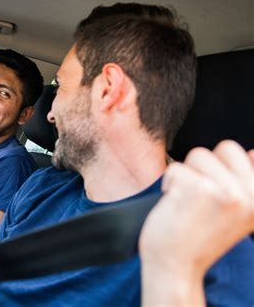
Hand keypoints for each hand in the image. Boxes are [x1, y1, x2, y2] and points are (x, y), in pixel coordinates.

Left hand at [140, 140, 253, 277]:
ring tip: (187, 202)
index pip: (238, 152)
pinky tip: (174, 205)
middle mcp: (250, 196)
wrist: (175, 266)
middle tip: (198, 197)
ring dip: (185, 175)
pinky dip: (168, 184)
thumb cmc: (198, 238)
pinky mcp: (199, 189)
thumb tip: (253, 152)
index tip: (211, 197)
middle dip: (202, 167)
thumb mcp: (235, 213)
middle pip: (222, 148)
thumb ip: (245, 183)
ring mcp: (227, 192)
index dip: (216, 168)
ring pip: (198, 154)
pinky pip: (176, 168)